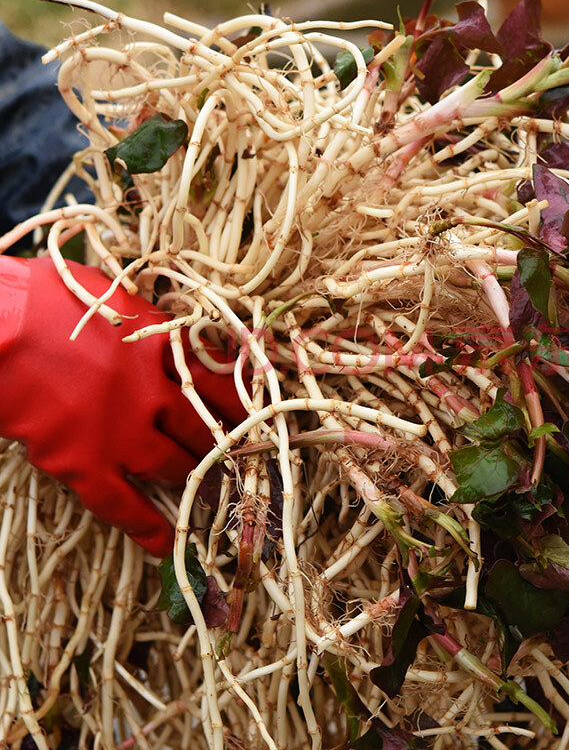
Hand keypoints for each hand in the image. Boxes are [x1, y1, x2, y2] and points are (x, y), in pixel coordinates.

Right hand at [0, 256, 241, 555]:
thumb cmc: (43, 298)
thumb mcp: (110, 294)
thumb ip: (145, 317)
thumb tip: (167, 326)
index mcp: (160, 346)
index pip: (217, 378)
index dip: (239, 399)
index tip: (256, 412)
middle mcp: (150, 392)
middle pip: (201, 426)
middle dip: (222, 442)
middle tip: (238, 454)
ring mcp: (119, 431)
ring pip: (173, 464)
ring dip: (193, 474)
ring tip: (207, 484)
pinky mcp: (83, 462)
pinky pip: (122, 504)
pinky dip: (146, 525)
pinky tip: (166, 543)